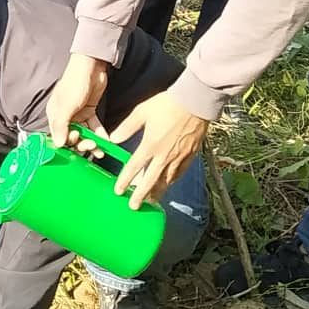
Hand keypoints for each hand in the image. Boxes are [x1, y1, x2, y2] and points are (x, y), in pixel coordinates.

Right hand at [44, 52, 110, 150]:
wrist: (91, 67)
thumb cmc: (74, 83)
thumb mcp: (66, 106)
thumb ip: (61, 126)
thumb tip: (59, 144)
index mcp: (55, 115)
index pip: (58, 137)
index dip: (68, 144)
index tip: (77, 143)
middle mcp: (65, 117)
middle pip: (72, 138)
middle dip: (81, 144)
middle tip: (91, 146)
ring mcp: (78, 115)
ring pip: (84, 134)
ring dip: (92, 143)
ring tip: (100, 149)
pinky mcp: (89, 111)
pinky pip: (94, 127)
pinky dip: (99, 134)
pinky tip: (106, 140)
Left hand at [108, 92, 210, 208]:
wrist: (195, 102)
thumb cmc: (168, 104)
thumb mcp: (142, 112)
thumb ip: (127, 127)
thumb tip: (113, 139)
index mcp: (150, 145)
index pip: (134, 167)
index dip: (125, 180)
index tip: (118, 191)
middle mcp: (164, 155)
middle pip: (150, 181)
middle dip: (141, 195)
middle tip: (134, 206)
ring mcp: (178, 157)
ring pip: (167, 180)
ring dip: (157, 191)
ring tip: (151, 200)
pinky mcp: (190, 155)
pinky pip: (180, 173)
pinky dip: (172, 181)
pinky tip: (169, 183)